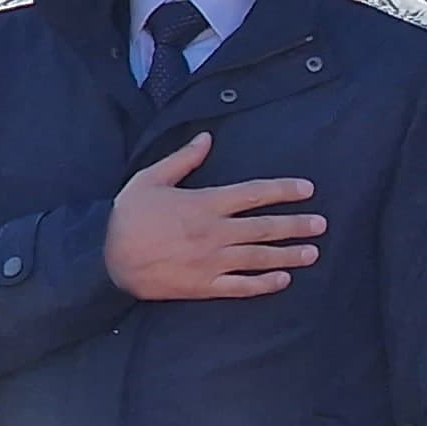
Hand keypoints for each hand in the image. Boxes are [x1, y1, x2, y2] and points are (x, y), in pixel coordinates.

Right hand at [105, 133, 323, 300]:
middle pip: (265, 228)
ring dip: (289, 254)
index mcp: (204, 204)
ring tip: (313, 252)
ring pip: (260, 258)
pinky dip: (264, 284)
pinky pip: (241, 287)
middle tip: (321, 224)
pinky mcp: (204, 286)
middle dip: (297, 225)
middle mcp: (214, 233)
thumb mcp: (150, 179)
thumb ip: (182, 159)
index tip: (307, 189)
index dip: (283, 190)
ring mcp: (211, 262)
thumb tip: (207, 138)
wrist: (105, 260)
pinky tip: (283, 280)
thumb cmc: (128, 217)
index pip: (254, 194)